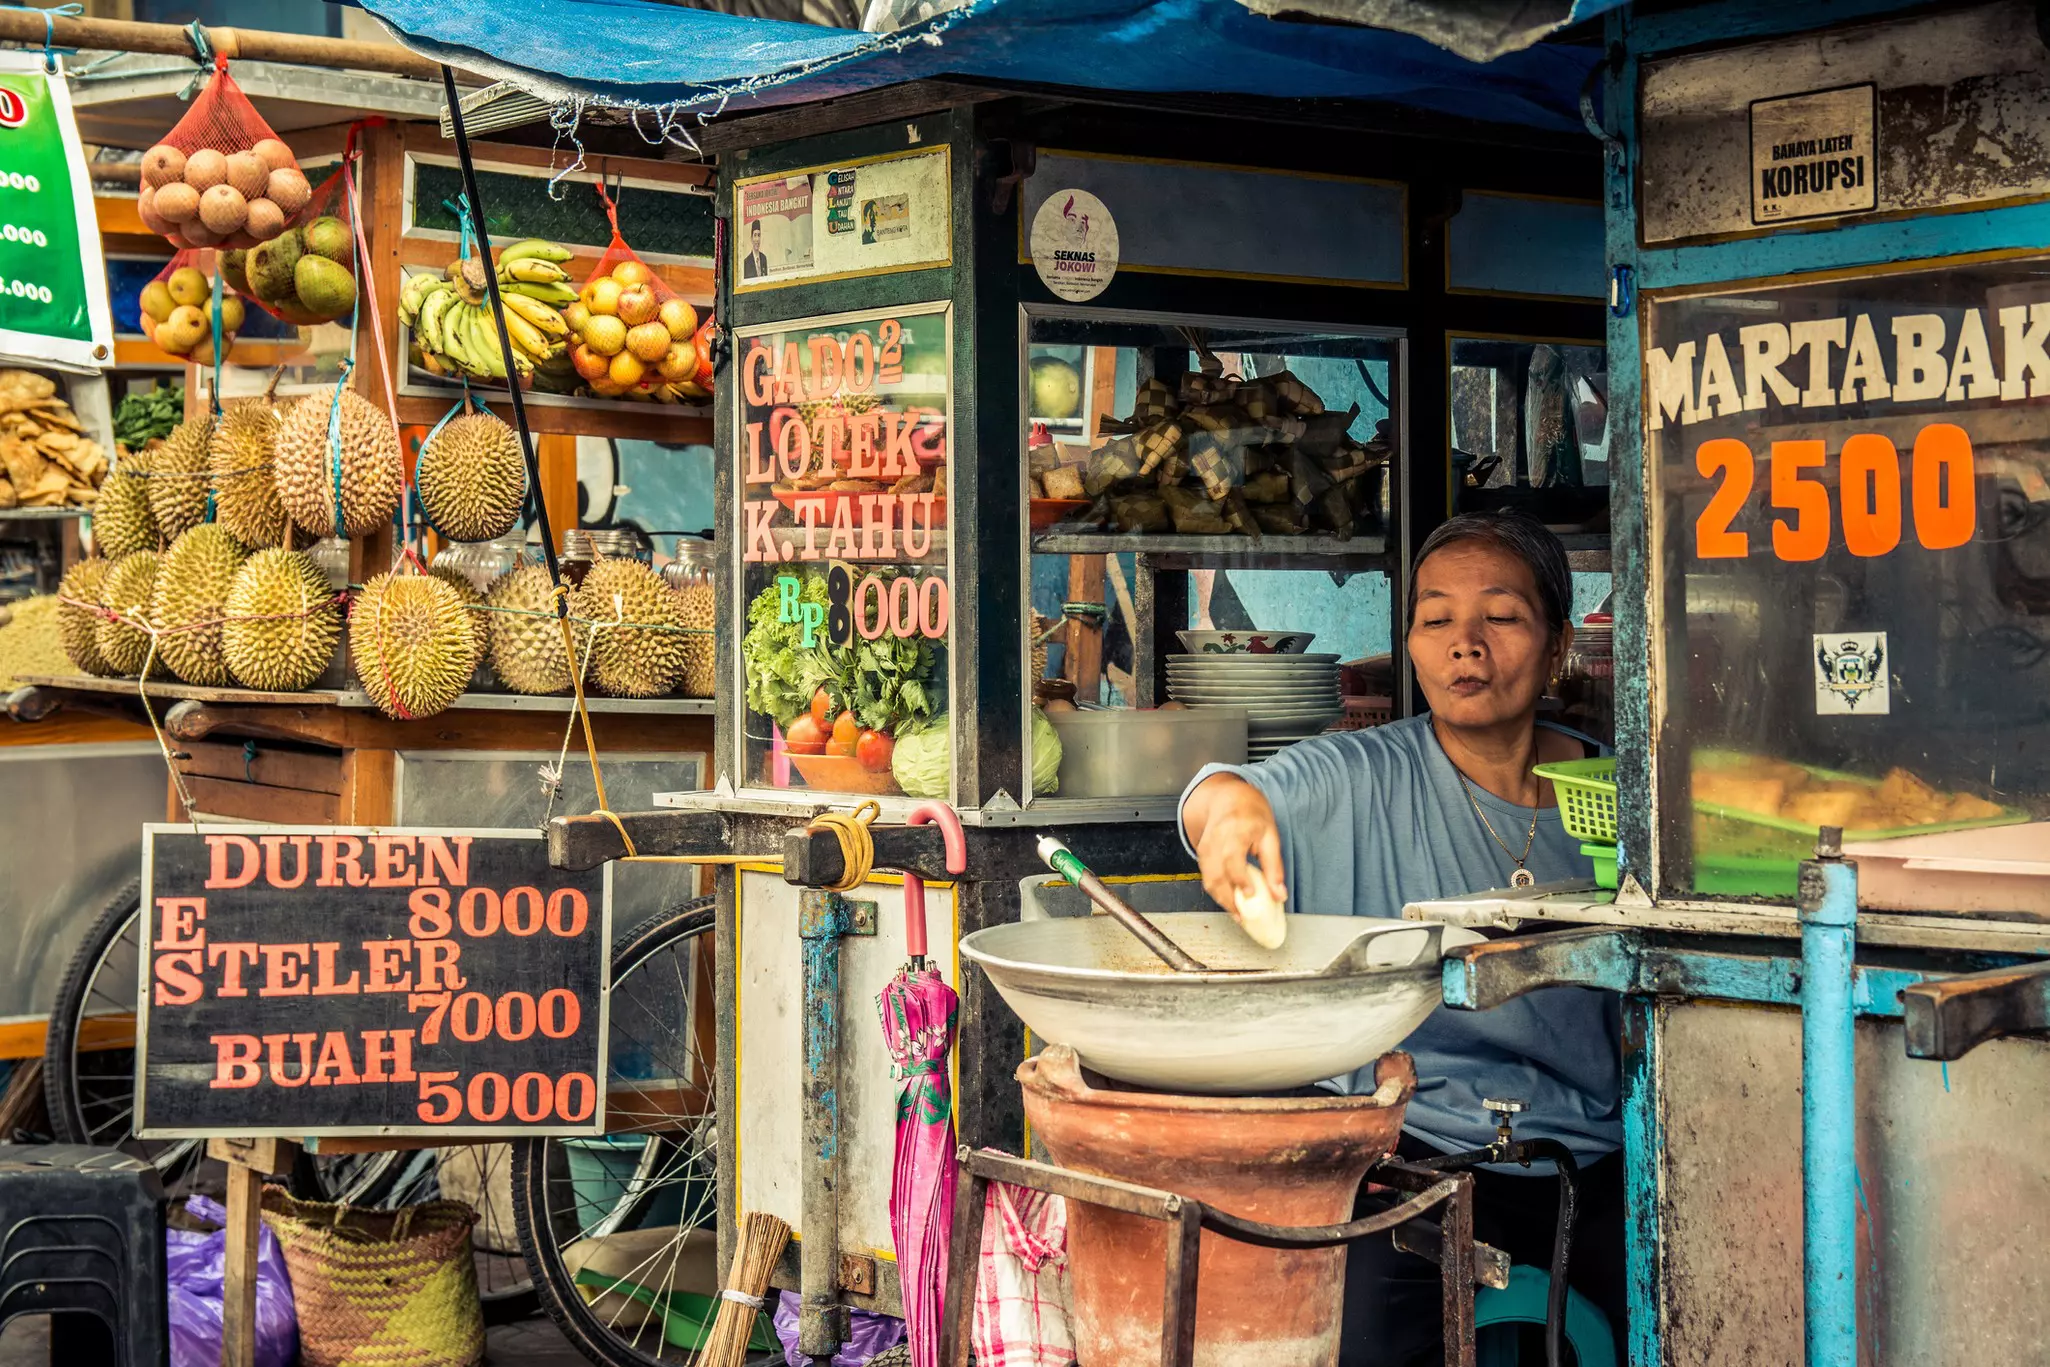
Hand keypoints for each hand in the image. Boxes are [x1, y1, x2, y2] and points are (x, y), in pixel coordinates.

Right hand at [1183, 773, 1286, 920]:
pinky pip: (1206, 877)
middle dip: (1228, 898)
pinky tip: (1230, 901)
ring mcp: (1205, 847)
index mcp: (1235, 830)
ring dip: (1221, 899)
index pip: (1232, 858)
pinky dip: (1217, 892)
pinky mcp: (1201, 854)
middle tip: (1242, 915)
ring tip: (1237, 913)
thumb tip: (1279, 894)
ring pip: (1208, 879)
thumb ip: (1274, 866)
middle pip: (1216, 874)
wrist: (1227, 798)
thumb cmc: (1250, 814)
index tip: (1249, 894)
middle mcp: (1216, 840)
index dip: (1239, 878)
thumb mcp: (1270, 835)